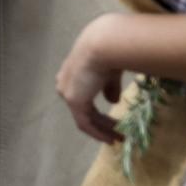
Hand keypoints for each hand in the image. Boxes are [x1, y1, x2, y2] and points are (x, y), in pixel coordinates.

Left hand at [56, 16, 123, 144]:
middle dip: (102, 123)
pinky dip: (98, 133)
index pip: (83, 96)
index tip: (112, 119)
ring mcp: (67, 93)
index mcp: (72, 74)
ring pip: (85, 118)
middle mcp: (65, 84)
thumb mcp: (110, 73)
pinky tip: (111, 139)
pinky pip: (85, 123)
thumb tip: (112, 101)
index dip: (96, 109)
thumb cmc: (109, 53)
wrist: (103, 47)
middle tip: (118, 133)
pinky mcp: (73, 101)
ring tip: (119, 138)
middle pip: (83, 109)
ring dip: (103, 130)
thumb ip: (109, 87)